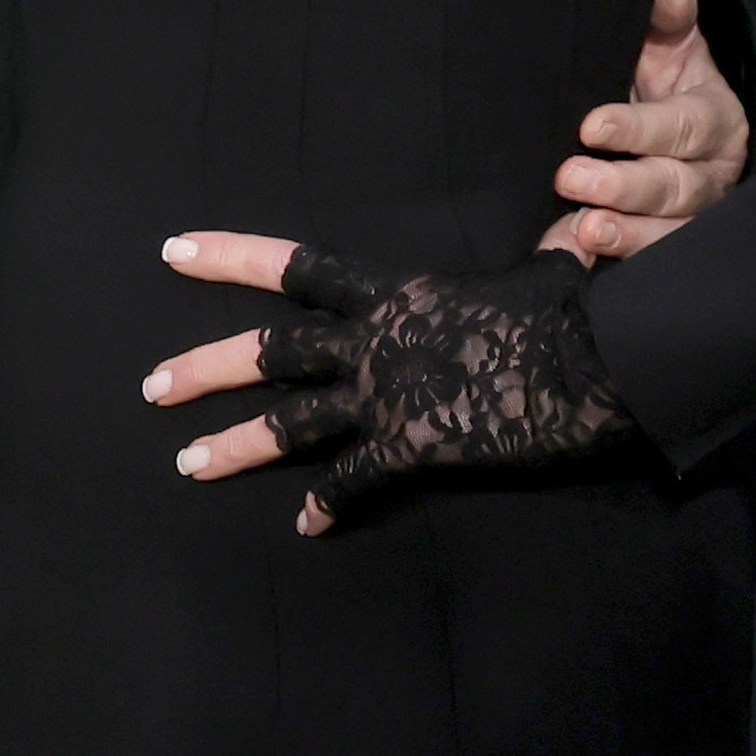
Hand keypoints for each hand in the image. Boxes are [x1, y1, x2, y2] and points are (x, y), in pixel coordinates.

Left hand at [142, 235, 630, 534]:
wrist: (605, 363)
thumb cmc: (578, 311)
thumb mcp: (552, 271)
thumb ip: (547, 256)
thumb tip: (579, 230)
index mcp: (396, 293)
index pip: (297, 267)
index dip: (230, 256)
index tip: (172, 249)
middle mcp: (376, 342)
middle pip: (270, 352)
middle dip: (203, 368)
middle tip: (151, 386)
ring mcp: (389, 396)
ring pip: (291, 423)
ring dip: (234, 447)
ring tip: (185, 464)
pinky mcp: (414, 447)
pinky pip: (357, 482)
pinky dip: (331, 504)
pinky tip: (307, 525)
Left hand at [542, 0, 749, 260]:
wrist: (646, 109)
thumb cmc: (652, 73)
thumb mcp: (664, 40)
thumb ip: (666, 15)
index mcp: (714, 118)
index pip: (684, 126)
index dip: (641, 129)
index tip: (590, 126)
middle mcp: (709, 173)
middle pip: (677, 186)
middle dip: (625, 186)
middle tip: (570, 177)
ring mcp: (689, 216)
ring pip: (668, 233)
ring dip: (624, 234)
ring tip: (582, 230)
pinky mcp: (659, 243)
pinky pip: (642, 263)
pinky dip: (608, 260)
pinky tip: (572, 254)